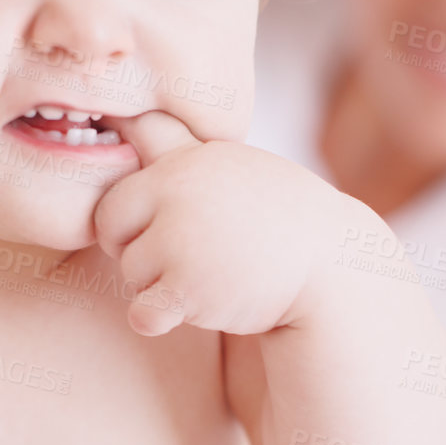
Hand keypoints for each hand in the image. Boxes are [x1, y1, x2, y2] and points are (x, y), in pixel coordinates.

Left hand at [93, 114, 344, 337]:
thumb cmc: (283, 222)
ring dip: (158, 283)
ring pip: (130, 271)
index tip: (156, 205)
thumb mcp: (236, 169)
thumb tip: (131, 125)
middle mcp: (177, 190)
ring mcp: (178, 239)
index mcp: (189, 158)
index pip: (131, 141)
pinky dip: (159, 319)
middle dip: (132, 243)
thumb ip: (184, 152)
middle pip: (110, 221)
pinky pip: (141, 312)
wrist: (335, 271)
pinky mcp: (186, 287)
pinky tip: (191, 310)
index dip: (133, 181)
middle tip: (176, 256)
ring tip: (207, 276)